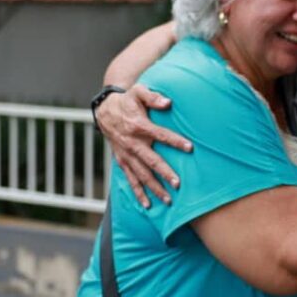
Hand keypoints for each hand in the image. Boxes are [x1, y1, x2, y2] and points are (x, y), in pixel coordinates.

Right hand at [97, 83, 190, 207]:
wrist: (105, 111)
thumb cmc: (127, 101)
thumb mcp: (138, 92)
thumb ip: (153, 97)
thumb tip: (168, 102)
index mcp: (138, 126)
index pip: (160, 134)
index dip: (175, 141)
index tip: (190, 148)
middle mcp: (132, 143)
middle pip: (151, 160)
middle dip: (164, 173)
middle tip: (178, 184)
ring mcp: (126, 155)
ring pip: (142, 175)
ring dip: (154, 188)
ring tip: (168, 200)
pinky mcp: (122, 161)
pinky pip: (131, 179)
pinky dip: (138, 193)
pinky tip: (147, 205)